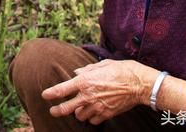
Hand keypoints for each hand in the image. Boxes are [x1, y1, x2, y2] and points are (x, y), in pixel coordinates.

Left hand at [41, 59, 156, 124]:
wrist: (140, 84)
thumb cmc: (122, 70)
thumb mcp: (102, 65)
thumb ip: (87, 70)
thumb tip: (77, 73)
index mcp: (85, 81)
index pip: (62, 89)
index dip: (51, 93)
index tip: (45, 95)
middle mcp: (88, 95)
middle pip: (66, 108)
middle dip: (57, 111)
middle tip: (54, 111)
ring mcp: (97, 107)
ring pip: (80, 116)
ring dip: (78, 112)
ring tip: (80, 108)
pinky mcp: (106, 114)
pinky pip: (93, 121)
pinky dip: (91, 118)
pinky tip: (93, 112)